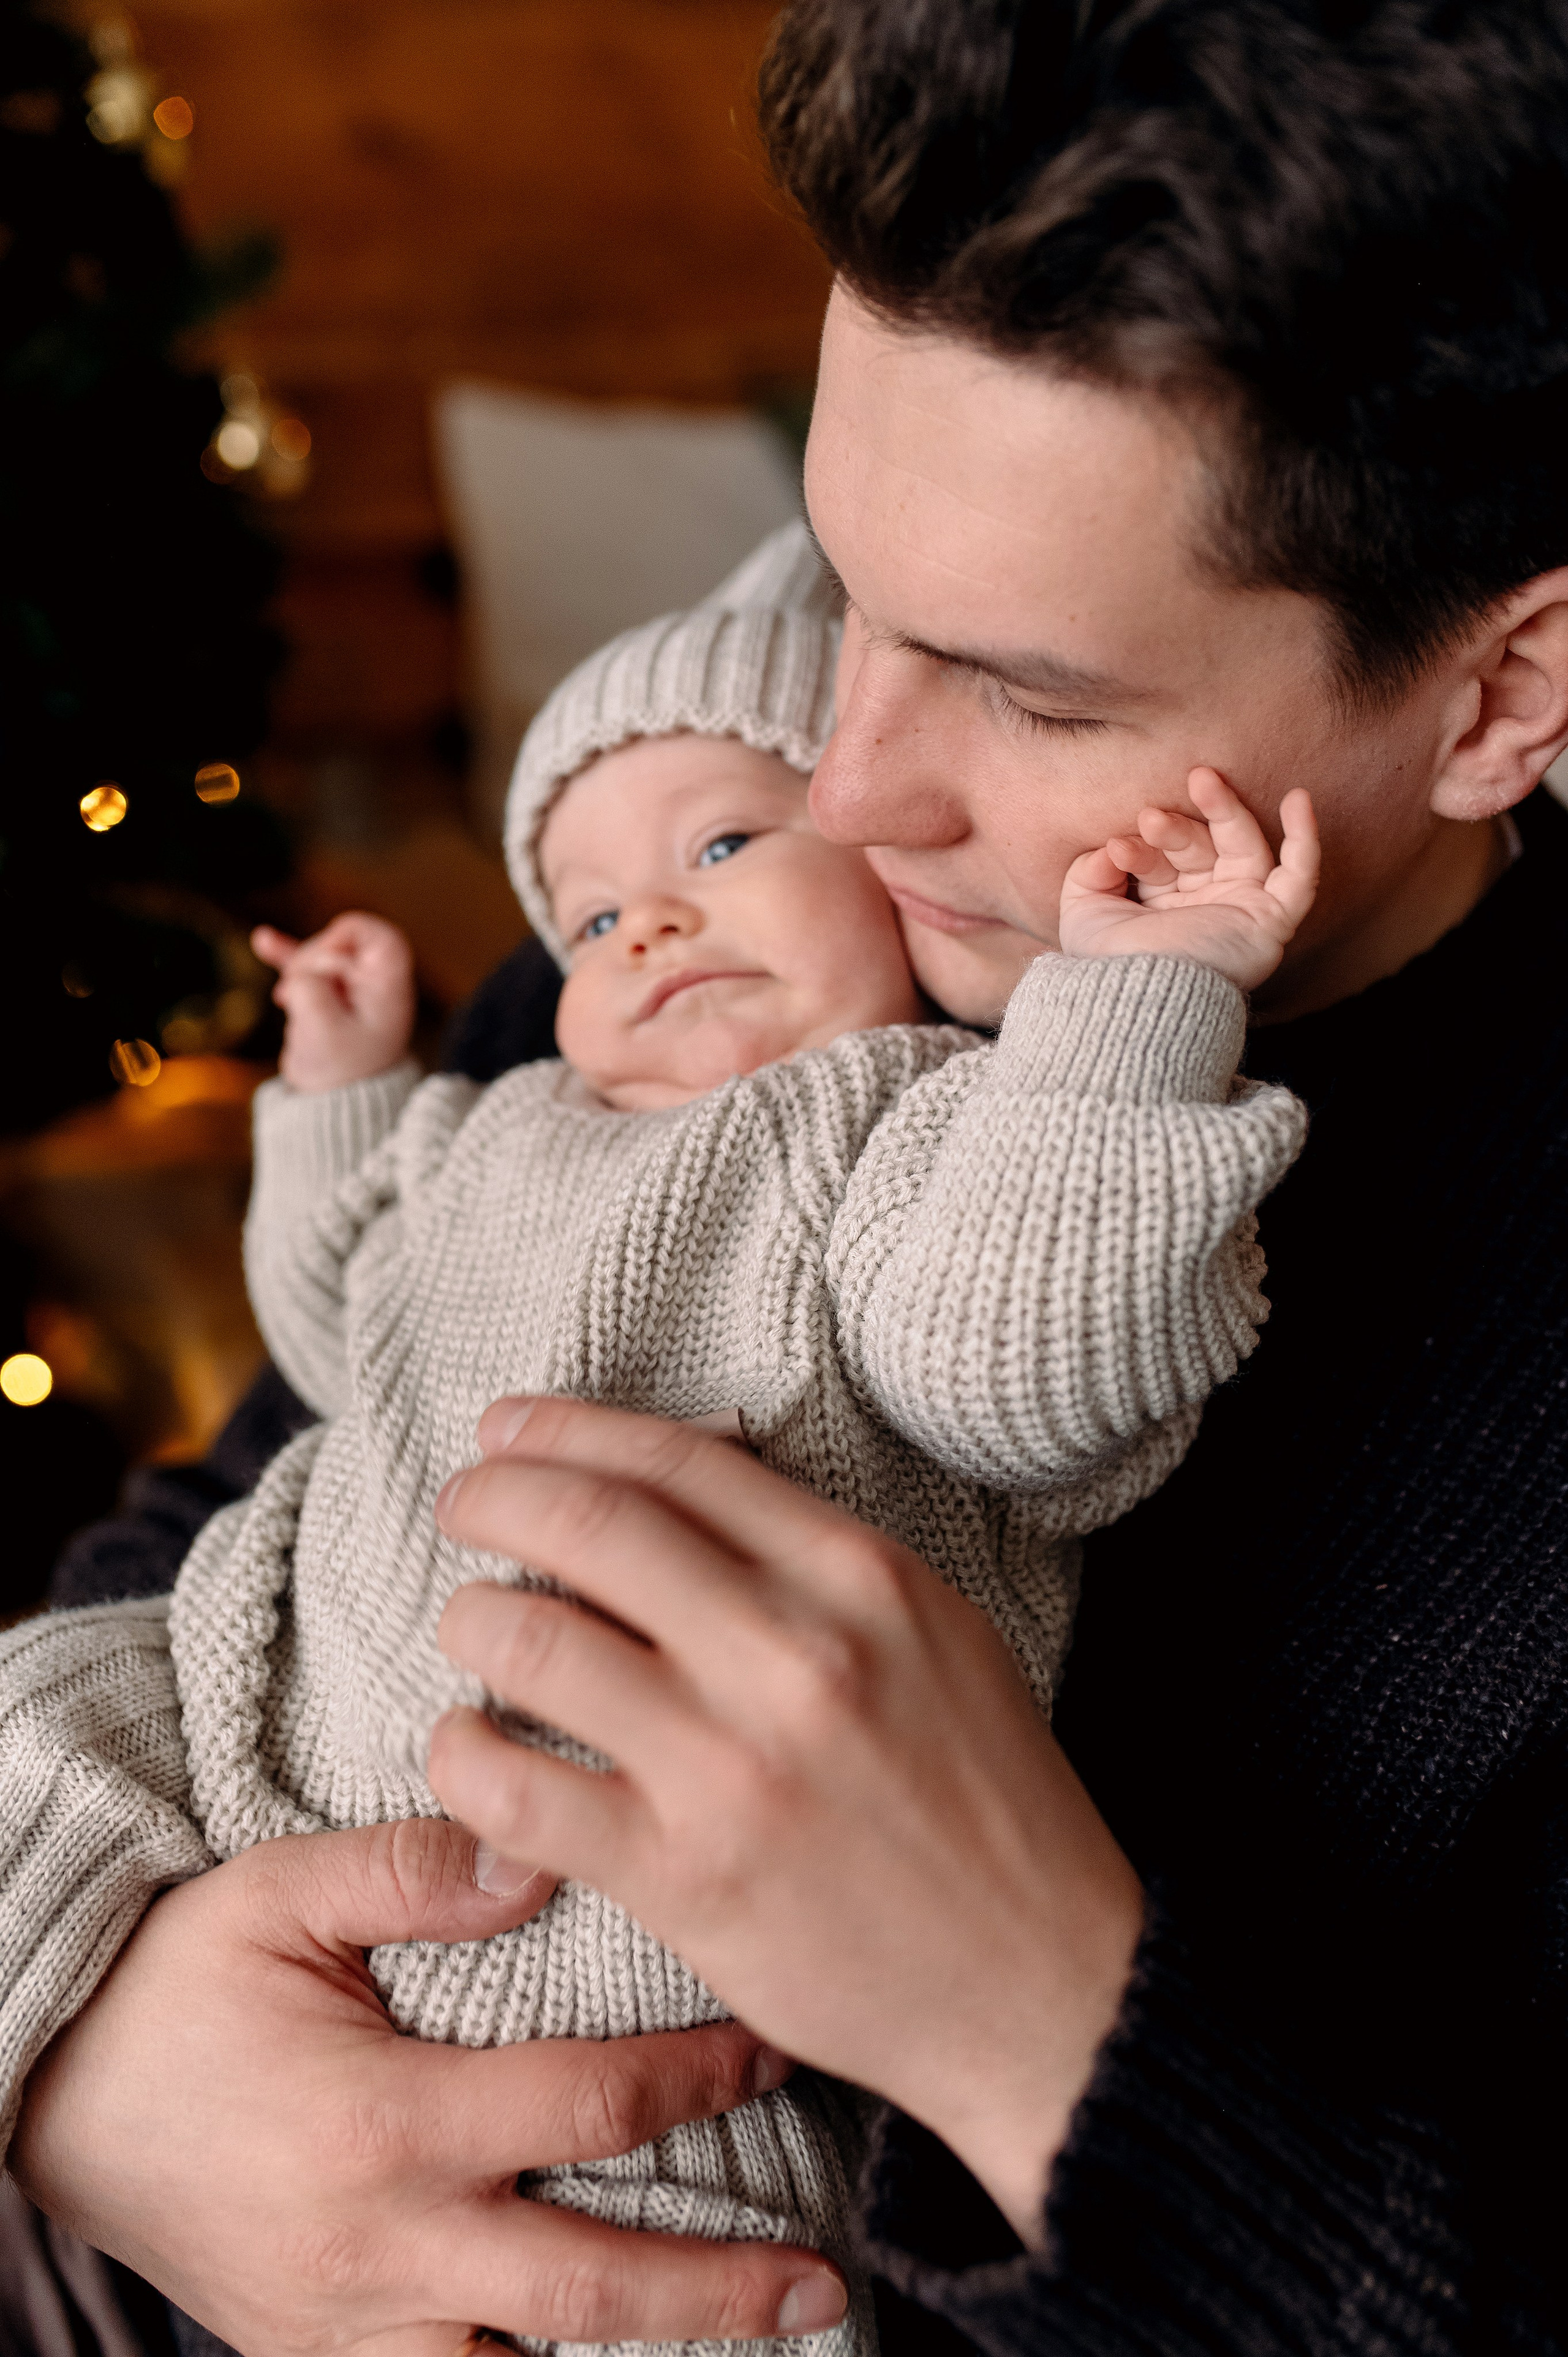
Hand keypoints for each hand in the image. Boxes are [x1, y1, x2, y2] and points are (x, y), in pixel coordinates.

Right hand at [11, 1817, 843, 2355]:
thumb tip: (540, 1849)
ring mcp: (351, 2327)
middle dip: (720, 2289)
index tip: (771, 2045)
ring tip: (754, 2346)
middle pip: (590, 2287)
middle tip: (828, 2277)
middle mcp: (383, 2247)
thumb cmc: (176, 1984)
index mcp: (383, 2123)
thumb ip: (413, 1872)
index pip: (589, 2105)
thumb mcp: (278, 1893)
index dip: (699, 2078)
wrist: (54, 2092)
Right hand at [253, 912, 416, 1092]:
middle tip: (295, 995)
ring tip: (284, 1000)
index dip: (345, 936)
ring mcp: (349, 989)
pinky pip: (305, 968)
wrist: (334, 1108)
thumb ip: (309, 988)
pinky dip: (285, 955)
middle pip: (338, 944)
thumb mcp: (322, 1031)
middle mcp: (373, 984)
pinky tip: (263, 939)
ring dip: (294, 970)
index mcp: (387, 988)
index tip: (325, 963)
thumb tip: (299, 973)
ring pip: (317, 956)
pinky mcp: (325, 996)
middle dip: (310, 962)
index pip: (377, 935)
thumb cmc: (340, 1073)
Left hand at [428, 1399, 1144, 2243]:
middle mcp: (793, 1654)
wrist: (1041, 1982)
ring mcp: (732, 1767)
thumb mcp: (934, 1630)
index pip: (674, 1460)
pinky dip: (463, 1756)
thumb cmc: (985, 1798)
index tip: (508, 1430)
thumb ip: (814, 1557)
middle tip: (462, 1507)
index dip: (566, 1429)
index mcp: (859, 1577)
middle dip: (492, 1498)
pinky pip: (517, 1792)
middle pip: (586, 1524)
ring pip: (531, 1643)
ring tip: (472, 1629)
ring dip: (471, 1620)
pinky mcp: (684, 1879)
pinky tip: (468, 1748)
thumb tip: (676, 1492)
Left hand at [1059, 769, 1319, 989]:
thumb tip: (1113, 844)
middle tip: (1150, 817)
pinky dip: (1305, 838)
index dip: (1142, 848)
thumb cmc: (1109, 966)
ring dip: (1225, 810)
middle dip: (1177, 829)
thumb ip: (1089, 870)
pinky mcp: (1271, 922)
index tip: (1117, 847)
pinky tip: (1300, 799)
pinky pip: (1300, 877)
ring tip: (1201, 778)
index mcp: (1163, 905)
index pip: (1162, 859)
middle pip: (1201, 847)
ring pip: (1244, 846)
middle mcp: (1204, 905)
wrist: (1139, 999)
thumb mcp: (1083, 911)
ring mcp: (1240, 910)